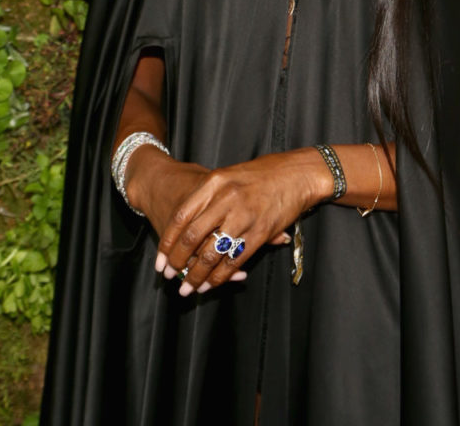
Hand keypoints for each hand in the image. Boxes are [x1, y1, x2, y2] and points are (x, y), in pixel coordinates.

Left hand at [123, 147, 285, 286]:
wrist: (298, 172)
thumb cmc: (263, 173)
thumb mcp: (230, 175)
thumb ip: (208, 197)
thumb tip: (185, 225)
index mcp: (215, 182)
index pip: (181, 216)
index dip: (168, 242)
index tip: (161, 259)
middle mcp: (227, 198)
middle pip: (192, 237)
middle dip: (178, 262)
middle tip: (170, 277)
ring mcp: (244, 216)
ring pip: (212, 253)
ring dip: (198, 275)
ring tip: (190, 288)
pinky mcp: (261, 232)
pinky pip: (235, 260)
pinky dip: (221, 276)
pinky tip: (213, 283)